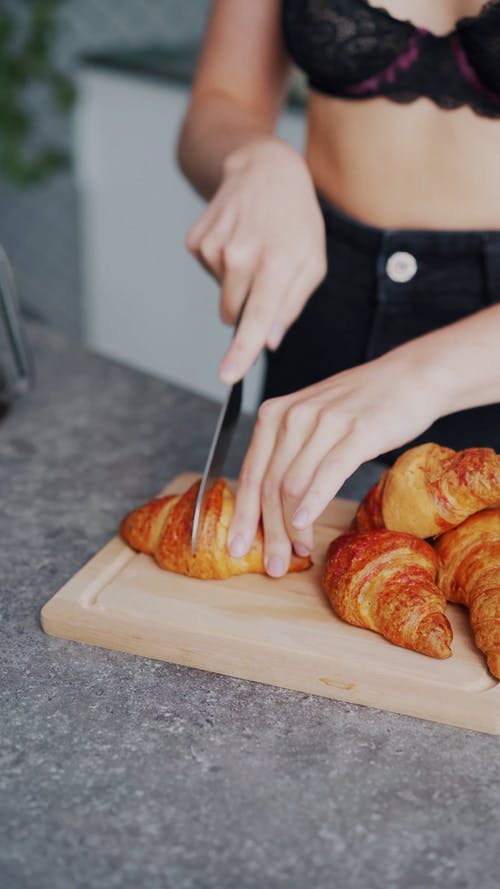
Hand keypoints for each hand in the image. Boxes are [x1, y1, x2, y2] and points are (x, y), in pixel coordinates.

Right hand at [186, 137, 326, 382]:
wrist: (265, 170)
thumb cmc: (296, 221)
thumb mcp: (312, 262)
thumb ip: (292, 305)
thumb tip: (269, 340)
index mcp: (276, 263)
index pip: (257, 317)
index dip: (242, 351)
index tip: (228, 376)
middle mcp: (241, 255)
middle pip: (235, 314)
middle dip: (249, 306)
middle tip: (266, 271)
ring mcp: (215, 246)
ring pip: (222, 296)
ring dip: (237, 284)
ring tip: (253, 250)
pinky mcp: (197, 241)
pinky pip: (209, 274)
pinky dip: (222, 266)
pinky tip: (237, 239)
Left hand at [226, 348, 447, 575]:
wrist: (410, 377)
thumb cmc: (360, 406)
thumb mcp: (312, 421)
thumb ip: (287, 453)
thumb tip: (267, 507)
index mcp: (274, 415)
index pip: (250, 474)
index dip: (244, 516)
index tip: (238, 548)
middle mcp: (292, 416)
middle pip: (269, 485)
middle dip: (267, 532)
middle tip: (273, 565)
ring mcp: (324, 422)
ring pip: (293, 485)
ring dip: (292, 527)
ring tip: (300, 551)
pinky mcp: (356, 431)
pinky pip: (327, 473)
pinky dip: (312, 502)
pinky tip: (305, 523)